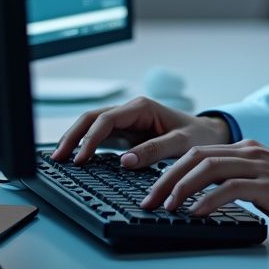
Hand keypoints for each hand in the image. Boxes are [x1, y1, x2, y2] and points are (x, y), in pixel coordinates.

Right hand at [51, 96, 229, 166]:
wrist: (210, 135)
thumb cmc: (199, 136)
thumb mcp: (181, 143)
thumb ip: (154, 150)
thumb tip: (125, 161)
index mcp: (141, 108)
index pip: (106, 119)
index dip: (89, 139)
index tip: (80, 160)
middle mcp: (131, 112)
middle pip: (92, 119)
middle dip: (73, 136)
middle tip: (57, 159)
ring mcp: (127, 123)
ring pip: (93, 126)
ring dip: (76, 140)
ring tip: (59, 160)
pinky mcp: (127, 134)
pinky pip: (101, 137)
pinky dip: (87, 146)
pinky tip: (77, 160)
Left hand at [140, 139, 268, 236]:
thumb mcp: (262, 183)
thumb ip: (237, 182)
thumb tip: (203, 199)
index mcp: (246, 150)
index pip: (197, 153)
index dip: (170, 171)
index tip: (151, 192)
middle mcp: (249, 152)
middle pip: (196, 157)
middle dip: (166, 179)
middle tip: (148, 201)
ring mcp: (260, 166)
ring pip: (209, 168)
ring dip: (181, 188)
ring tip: (166, 207)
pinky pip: (231, 188)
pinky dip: (208, 199)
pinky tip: (195, 213)